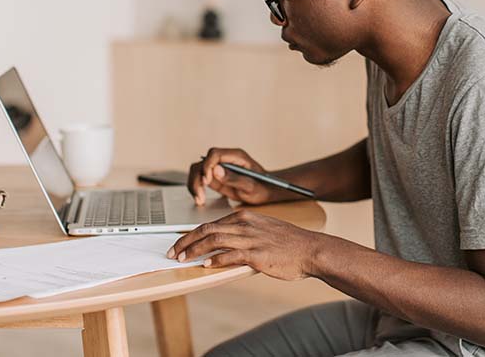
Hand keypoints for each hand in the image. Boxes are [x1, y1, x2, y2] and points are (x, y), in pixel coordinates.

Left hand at [166, 208, 323, 280]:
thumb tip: (223, 246)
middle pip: (207, 230)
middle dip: (186, 241)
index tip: (181, 243)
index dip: (192, 234)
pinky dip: (215, 260)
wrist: (310, 250)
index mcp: (245, 217)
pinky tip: (206, 266)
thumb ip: (244, 233)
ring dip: (194, 251)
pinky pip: (230, 255)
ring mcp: (251, 239)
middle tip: (173, 252)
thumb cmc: (289, 243)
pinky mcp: (257, 254)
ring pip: (214, 240)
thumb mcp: (264, 230)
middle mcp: (245, 224)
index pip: (211, 223)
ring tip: (182, 259)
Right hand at [188, 148, 272, 205]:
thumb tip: (216, 170)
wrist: (266, 191)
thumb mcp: (250, 186)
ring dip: (195, 184)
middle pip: (203, 162)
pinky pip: (200, 178)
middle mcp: (226, 159)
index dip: (207, 166)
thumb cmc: (262, 187)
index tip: (206, 182)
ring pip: (198, 170)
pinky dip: (196, 188)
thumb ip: (234, 178)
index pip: (214, 154)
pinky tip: (199, 199)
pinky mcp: (215, 176)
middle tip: (200, 196)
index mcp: (236, 156)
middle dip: (198, 178)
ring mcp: (219, 167)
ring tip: (199, 200)